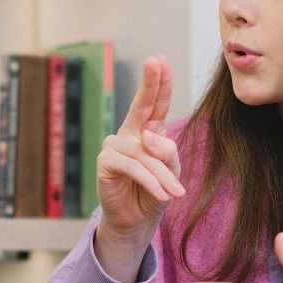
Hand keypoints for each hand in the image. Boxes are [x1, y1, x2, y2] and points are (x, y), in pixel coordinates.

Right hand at [94, 55, 182, 280]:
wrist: (136, 221)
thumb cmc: (154, 193)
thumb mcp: (171, 172)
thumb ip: (167, 152)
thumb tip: (148, 136)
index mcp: (147, 131)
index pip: (155, 104)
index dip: (158, 83)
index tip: (160, 60)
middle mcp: (130, 134)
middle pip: (141, 106)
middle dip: (150, 84)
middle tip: (155, 61)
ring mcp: (115, 146)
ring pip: (146, 153)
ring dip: (163, 175)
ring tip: (177, 193)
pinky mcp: (106, 163)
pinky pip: (133, 167)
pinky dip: (151, 181)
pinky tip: (163, 194)